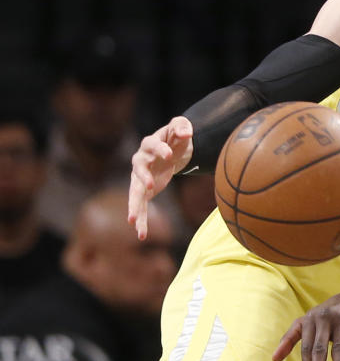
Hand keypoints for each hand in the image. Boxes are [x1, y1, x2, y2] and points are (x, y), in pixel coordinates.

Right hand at [128, 116, 193, 238]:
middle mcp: (141, 160)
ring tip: (132, 221)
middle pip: (138, 169)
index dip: (160, 149)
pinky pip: (141, 205)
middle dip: (143, 177)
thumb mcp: (181, 126)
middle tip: (151, 186)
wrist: (172, 148)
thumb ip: (182, 126)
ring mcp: (140, 176)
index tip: (169, 155)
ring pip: (135, 192)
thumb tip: (186, 133)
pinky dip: (141, 219)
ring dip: (134, 206)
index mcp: (150, 143)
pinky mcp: (144, 189)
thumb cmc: (176, 136)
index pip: (153, 145)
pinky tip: (141, 234)